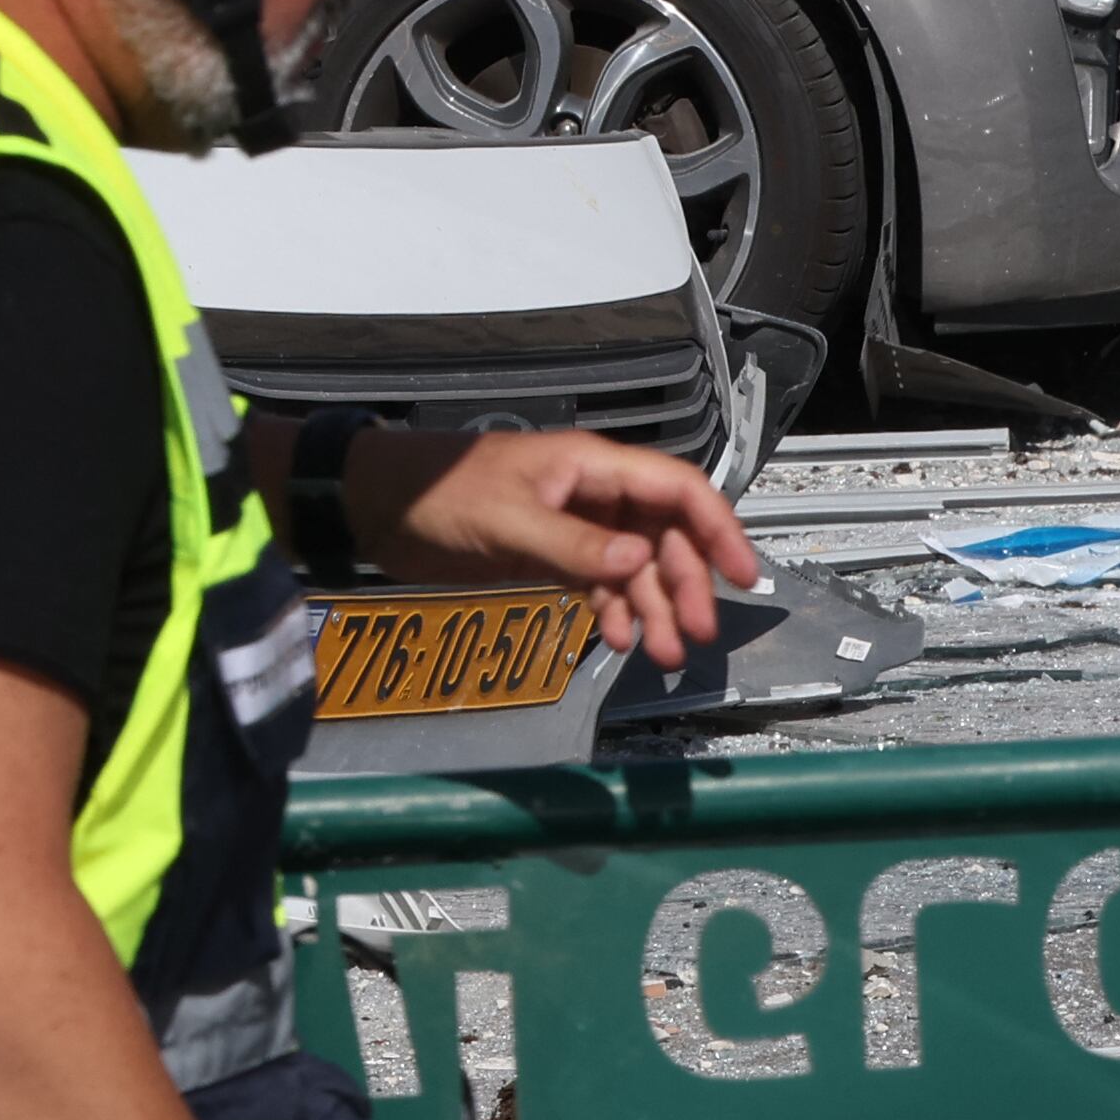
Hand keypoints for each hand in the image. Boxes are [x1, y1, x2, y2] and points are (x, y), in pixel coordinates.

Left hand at [347, 427, 759, 669]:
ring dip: (653, 607)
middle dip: (686, 584)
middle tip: (697, 633)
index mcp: (594, 467)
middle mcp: (595, 494)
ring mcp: (575, 526)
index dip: (717, 528)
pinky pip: (600, 584)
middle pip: (664, 536)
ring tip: (665, 653)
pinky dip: (613, 611)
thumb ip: (572, 545)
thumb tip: (633, 566)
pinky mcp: (551, 553)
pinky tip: (616, 639)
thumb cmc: (438, 493)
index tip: (742, 573)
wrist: (376, 504)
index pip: (677, 490)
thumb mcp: (507, 520)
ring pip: (635, 567)